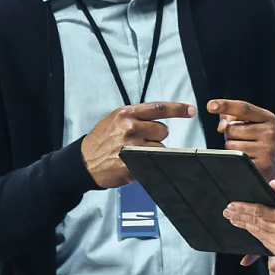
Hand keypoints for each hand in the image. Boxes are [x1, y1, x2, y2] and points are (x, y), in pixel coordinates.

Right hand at [81, 101, 195, 188]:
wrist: (84, 161)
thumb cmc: (101, 140)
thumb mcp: (115, 120)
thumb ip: (137, 116)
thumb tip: (161, 118)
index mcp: (126, 114)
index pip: (158, 108)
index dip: (178, 109)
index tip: (191, 110)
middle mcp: (130, 128)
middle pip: (163, 130)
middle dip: (157, 135)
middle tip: (141, 140)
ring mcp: (131, 147)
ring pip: (160, 148)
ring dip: (152, 151)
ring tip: (134, 152)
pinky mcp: (132, 165)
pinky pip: (152, 162)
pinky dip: (146, 163)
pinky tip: (132, 162)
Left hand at [207, 99, 274, 180]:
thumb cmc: (260, 140)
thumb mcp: (253, 123)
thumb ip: (232, 118)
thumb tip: (221, 128)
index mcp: (268, 118)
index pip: (243, 108)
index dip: (225, 105)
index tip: (210, 106)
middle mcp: (269, 133)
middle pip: (231, 129)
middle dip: (231, 135)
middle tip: (244, 140)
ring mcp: (266, 150)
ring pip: (230, 146)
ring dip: (232, 149)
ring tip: (246, 150)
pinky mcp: (261, 166)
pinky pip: (235, 159)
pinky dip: (236, 160)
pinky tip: (248, 160)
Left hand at [224, 180, 274, 264]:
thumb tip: (271, 184)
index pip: (259, 211)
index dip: (244, 208)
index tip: (232, 204)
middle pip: (254, 222)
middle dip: (239, 216)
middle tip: (226, 211)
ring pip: (255, 233)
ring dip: (243, 225)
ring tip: (232, 218)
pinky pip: (261, 242)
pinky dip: (252, 233)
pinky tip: (246, 228)